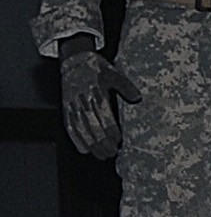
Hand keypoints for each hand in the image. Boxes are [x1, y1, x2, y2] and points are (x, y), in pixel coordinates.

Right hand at [59, 41, 140, 159]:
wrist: (74, 61)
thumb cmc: (97, 68)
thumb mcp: (114, 73)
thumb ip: (126, 87)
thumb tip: (137, 98)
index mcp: (96, 93)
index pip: (103, 115)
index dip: (110, 129)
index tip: (118, 140)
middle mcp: (83, 101)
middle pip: (92, 126)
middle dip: (102, 142)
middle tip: (112, 153)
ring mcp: (72, 106)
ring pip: (80, 129)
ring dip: (91, 144)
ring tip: (101, 155)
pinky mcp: (66, 108)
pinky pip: (69, 126)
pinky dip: (76, 139)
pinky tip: (83, 149)